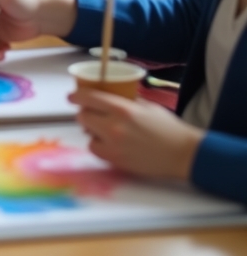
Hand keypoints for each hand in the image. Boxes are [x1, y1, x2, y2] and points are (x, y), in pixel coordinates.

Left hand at [71, 89, 202, 180]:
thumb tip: (107, 95)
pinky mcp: (116, 160)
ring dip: (92, 130)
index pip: (88, 98)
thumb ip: (125, 100)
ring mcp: (113, 145)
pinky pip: (95, 149)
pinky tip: (108, 142)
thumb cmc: (169, 128)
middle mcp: (114, 126)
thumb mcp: (146, 106)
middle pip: (83, 116)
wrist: (184, 154)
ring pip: (87, 134)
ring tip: (104, 129)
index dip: (76, 96)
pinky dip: (98, 145)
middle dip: (85, 113)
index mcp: (122, 109)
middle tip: (92, 113)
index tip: (72, 97)